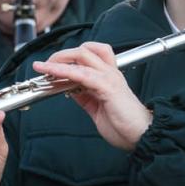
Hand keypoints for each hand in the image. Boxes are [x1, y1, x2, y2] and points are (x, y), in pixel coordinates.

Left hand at [33, 42, 151, 150]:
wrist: (142, 135)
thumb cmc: (124, 125)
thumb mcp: (97, 108)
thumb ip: (84, 95)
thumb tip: (68, 88)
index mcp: (109, 77)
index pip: (89, 55)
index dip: (69, 57)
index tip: (52, 67)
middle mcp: (110, 73)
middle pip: (84, 50)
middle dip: (61, 55)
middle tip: (44, 66)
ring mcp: (110, 78)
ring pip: (81, 57)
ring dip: (57, 60)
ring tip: (42, 67)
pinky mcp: (107, 87)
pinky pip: (81, 74)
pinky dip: (63, 72)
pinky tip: (50, 73)